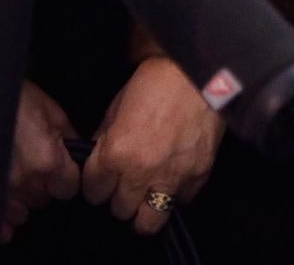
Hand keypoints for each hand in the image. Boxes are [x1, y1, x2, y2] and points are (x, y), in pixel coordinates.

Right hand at [1, 79, 80, 241]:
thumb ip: (69, 139)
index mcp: (49, 162)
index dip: (66, 178)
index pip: (69, 189)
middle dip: (44, 186)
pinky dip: (1, 221)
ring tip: (16, 179)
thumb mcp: (53, 112)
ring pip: (21, 211)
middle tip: (35, 167)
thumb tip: (79, 154)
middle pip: (44, 200)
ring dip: (22, 199)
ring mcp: (1, 191)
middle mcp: (26, 181)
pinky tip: (4, 217)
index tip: (60, 168)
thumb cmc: (18, 98)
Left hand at [80, 57, 227, 234]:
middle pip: (119, 211)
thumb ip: (104, 137)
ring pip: (149, 222)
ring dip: (144, 209)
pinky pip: (181, 202)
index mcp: (116, 153)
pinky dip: (175, 194)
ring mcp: (172, 178)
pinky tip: (173, 178)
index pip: (93, 192)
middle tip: (124, 183)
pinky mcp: (198, 176)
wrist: (200, 72)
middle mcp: (141, 173)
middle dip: (118, 198)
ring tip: (146, 194)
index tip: (102, 179)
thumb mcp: (117, 105)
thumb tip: (98, 156)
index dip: (95, 184)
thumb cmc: (157, 81)